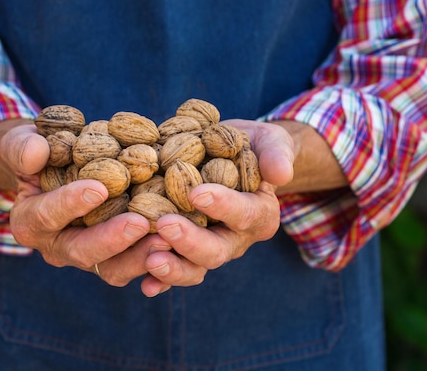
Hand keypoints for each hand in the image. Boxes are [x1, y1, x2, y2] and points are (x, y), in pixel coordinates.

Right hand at [0, 122, 158, 284]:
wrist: (54, 170)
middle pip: (82, 252)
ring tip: (168, 240)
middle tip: (140, 222)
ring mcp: (88, 257)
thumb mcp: (21, 143)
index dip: (70, 203)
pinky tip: (179, 251)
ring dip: (140, 257)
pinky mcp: (115, 259)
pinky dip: (158, 264)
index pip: (47, 215)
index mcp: (30, 221)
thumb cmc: (39, 151)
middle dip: (112, 239)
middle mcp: (57, 247)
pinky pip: (136, 269)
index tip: (98, 188)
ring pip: (113, 269)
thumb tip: (35, 153)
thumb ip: (22, 147)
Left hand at [140, 120, 294, 296]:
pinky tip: (146, 285)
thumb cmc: (250, 147)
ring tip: (151, 259)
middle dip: (191, 241)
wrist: (227, 156)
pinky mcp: (185, 253)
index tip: (196, 193)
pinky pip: (175, 273)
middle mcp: (236, 239)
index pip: (244, 213)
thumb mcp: (270, 141)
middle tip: (164, 225)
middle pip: (216, 250)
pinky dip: (161, 281)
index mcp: (260, 213)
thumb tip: (280, 173)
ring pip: (195, 268)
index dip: (222, 206)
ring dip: (173, 268)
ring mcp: (209, 249)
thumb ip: (276, 153)